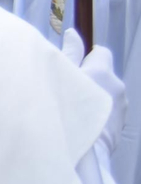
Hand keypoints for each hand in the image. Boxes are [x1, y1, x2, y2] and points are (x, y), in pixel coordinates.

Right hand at [63, 29, 124, 154]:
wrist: (80, 151)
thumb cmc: (65, 108)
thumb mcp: (61, 76)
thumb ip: (69, 53)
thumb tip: (73, 32)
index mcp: (102, 71)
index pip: (101, 52)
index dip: (87, 57)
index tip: (74, 68)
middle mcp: (117, 86)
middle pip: (105, 75)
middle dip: (91, 79)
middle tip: (71, 91)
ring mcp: (122, 107)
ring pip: (108, 94)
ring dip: (97, 97)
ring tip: (77, 109)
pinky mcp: (121, 126)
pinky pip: (110, 111)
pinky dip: (100, 112)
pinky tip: (85, 122)